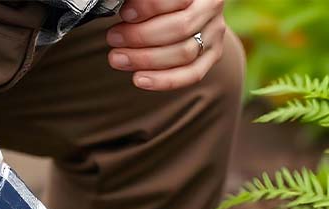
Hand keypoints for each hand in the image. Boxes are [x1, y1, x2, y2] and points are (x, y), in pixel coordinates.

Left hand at [106, 0, 225, 90]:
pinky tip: (140, 80)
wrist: (181, 7)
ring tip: (118, 59)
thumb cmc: (158, 1)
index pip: (177, 0)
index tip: (125, 14)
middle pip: (180, 28)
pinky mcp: (213, 55)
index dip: (149, 7)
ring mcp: (214, 34)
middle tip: (113, 39)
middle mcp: (211, 8)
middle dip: (141, 36)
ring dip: (147, 59)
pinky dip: (164, 80)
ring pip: (185, 54)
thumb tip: (126, 12)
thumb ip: (142, 1)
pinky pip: (192, 74)